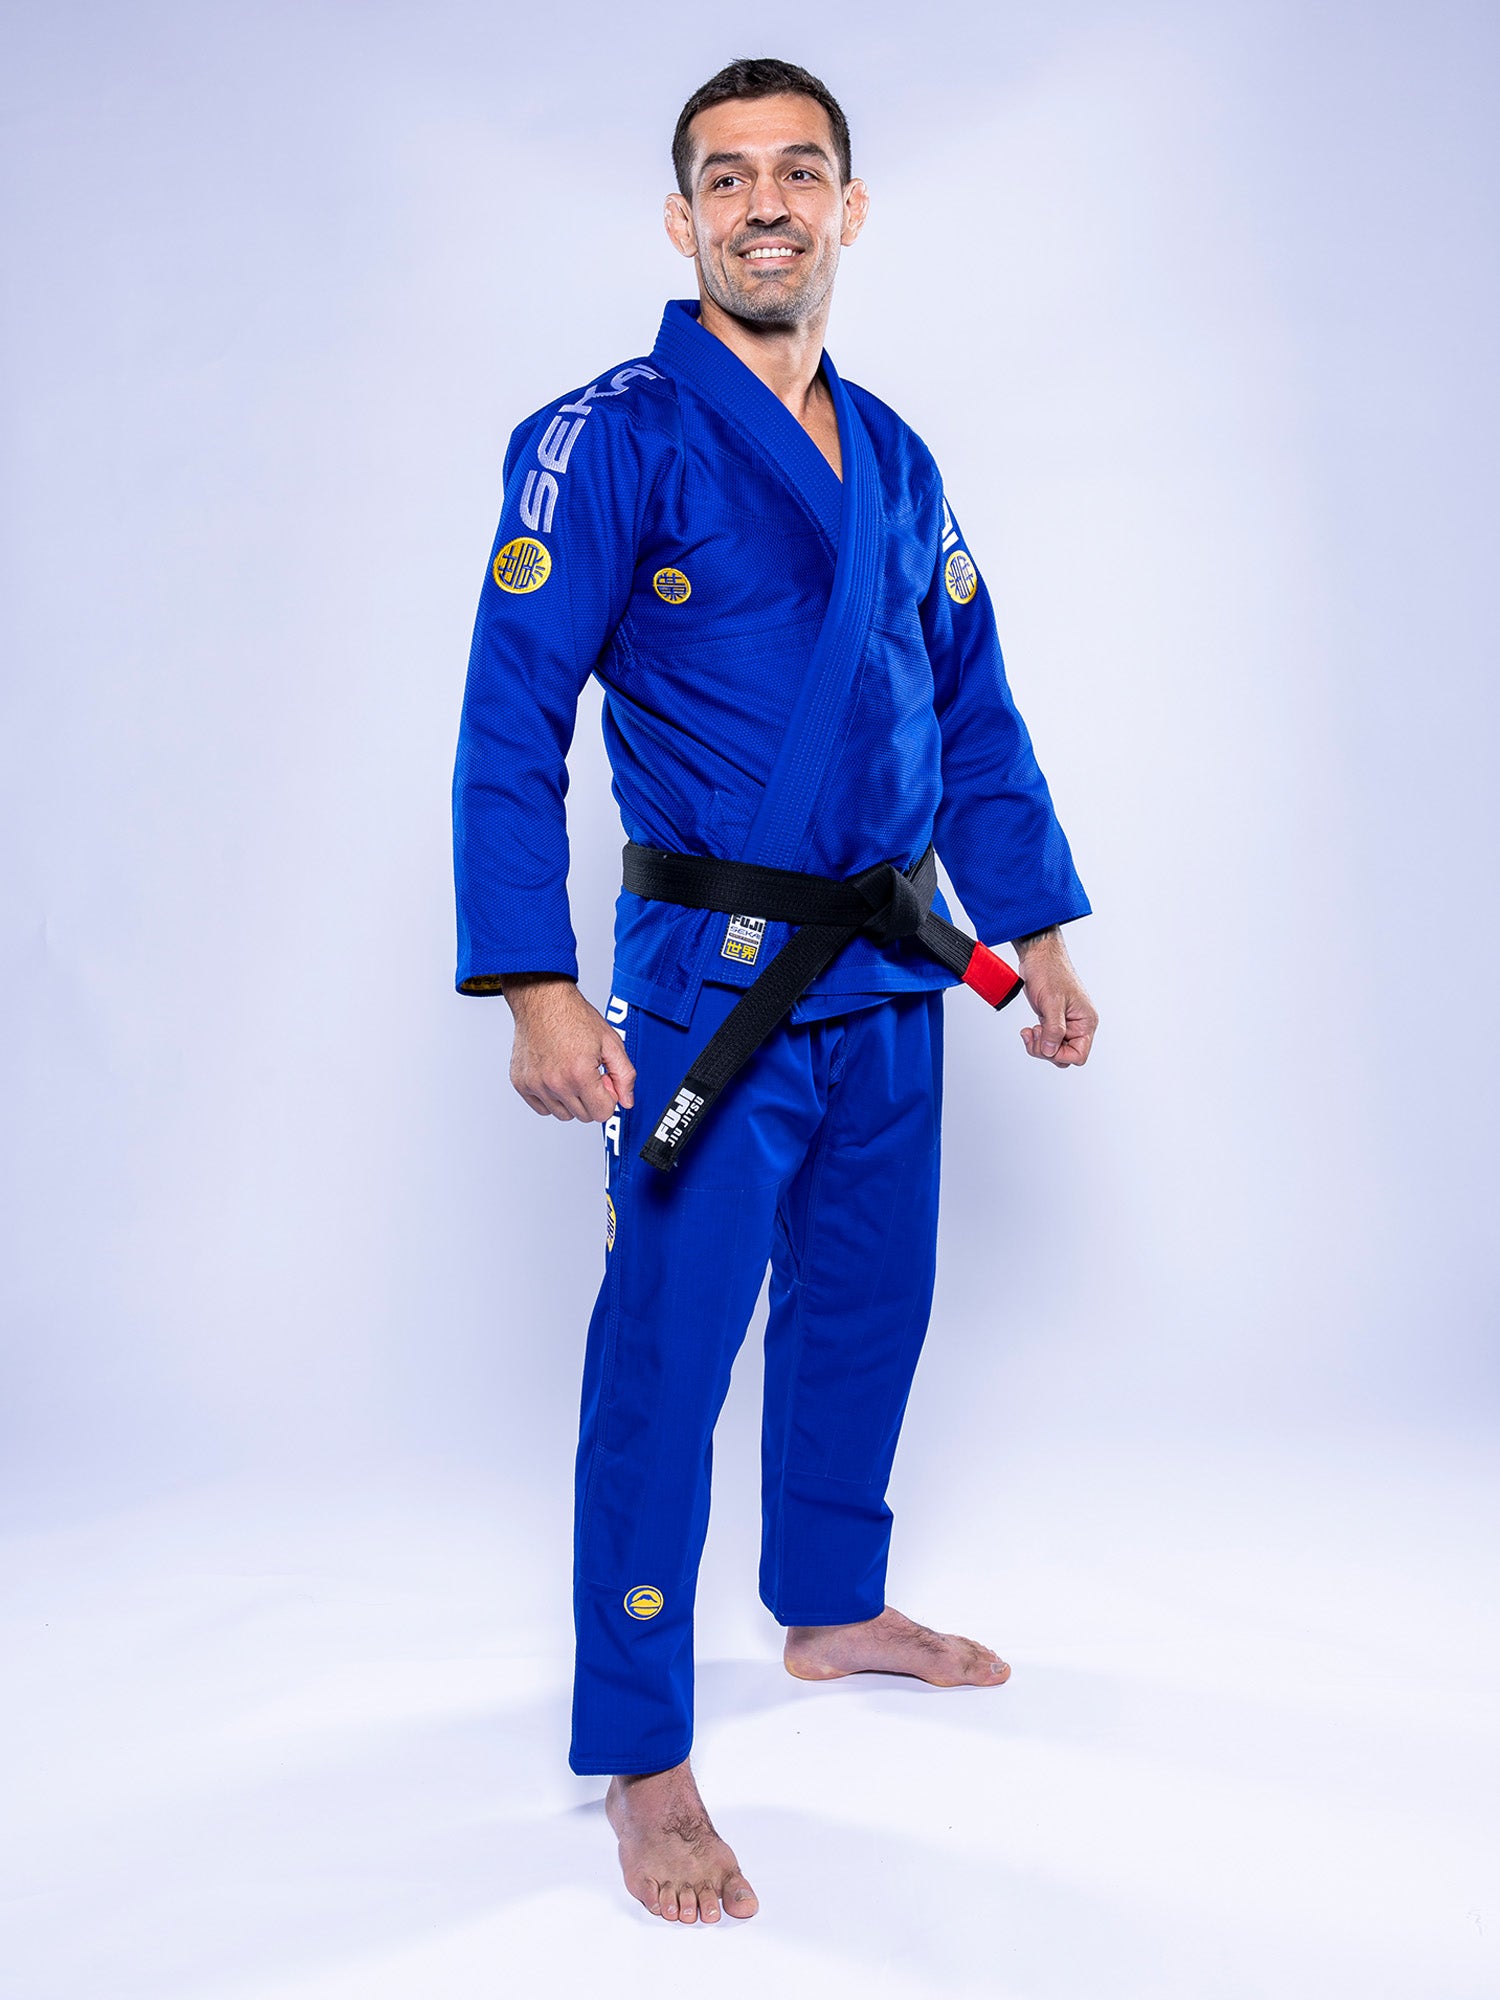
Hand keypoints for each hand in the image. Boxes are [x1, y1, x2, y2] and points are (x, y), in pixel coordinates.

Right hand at [503, 975, 635, 1121]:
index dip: (608, 1097)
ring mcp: (536, 1085)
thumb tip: (627, 1101)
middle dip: (591, 1099)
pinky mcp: (522, 1083)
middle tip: (588, 1073)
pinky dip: (551, 1098)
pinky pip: (542, 1108)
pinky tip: (556, 1076)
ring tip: (570, 1073)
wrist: (542, 1000)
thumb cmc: (573, 1017)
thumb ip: (624, 1075)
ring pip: (563, 1114)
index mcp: (580, 1074)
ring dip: (571, 1100)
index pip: (602, 1113)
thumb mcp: (611, 1042)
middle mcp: (555, 1083)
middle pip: (584, 1116)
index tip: (603, 1080)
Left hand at [1009, 929, 1096, 1067]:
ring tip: (1030, 1031)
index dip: (1060, 1055)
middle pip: (1064, 1056)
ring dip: (1039, 1045)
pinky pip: (1046, 1040)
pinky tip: (1028, 1030)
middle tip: (1035, 1033)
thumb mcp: (1052, 1002)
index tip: (1046, 1042)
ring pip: (1053, 1050)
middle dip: (1046, 1050)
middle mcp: (1078, 1025)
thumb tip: (1051, 1051)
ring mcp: (1065, 1024)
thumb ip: (1054, 1029)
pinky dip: (1035, 1039)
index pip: (1079, 1055)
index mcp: (1086, 1021)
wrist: (1038, 956)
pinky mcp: (1052, 1020)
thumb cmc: (1049, 971)